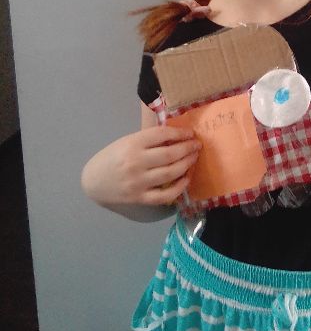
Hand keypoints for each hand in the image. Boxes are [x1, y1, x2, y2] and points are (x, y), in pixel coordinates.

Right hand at [81, 126, 200, 206]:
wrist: (93, 181)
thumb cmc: (112, 157)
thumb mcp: (126, 141)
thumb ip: (148, 140)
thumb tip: (176, 136)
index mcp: (132, 144)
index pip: (162, 135)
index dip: (180, 133)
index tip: (190, 133)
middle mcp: (136, 162)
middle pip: (170, 154)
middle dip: (188, 148)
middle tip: (197, 145)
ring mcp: (139, 182)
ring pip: (171, 173)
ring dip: (187, 164)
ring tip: (194, 158)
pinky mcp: (140, 198)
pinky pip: (166, 195)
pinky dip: (180, 187)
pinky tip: (186, 178)